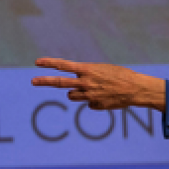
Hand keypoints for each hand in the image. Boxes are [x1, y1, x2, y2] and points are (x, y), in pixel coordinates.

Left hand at [32, 57, 165, 111]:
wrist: (135, 88)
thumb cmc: (119, 75)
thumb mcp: (101, 70)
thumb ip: (86, 76)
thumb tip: (74, 88)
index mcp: (87, 69)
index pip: (63, 65)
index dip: (49, 63)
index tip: (37, 62)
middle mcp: (85, 82)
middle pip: (60, 82)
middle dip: (44, 81)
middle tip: (32, 81)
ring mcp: (89, 95)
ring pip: (72, 96)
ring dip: (75, 92)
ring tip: (91, 88)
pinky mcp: (95, 105)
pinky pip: (88, 103)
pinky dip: (93, 100)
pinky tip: (105, 96)